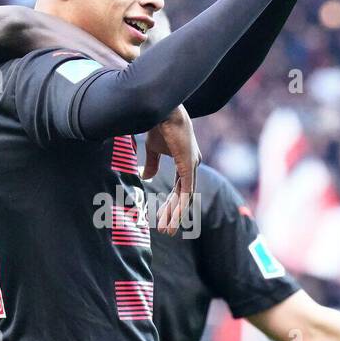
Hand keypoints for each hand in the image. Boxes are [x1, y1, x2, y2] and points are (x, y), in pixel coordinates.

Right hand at [144, 106, 199, 235]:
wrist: (162, 110)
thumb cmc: (158, 125)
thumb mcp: (153, 148)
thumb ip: (152, 164)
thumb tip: (146, 177)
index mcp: (186, 161)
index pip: (180, 188)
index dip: (171, 204)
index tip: (163, 218)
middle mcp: (193, 164)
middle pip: (183, 195)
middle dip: (173, 214)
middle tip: (166, 230)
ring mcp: (193, 165)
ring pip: (185, 196)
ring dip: (176, 215)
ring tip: (168, 231)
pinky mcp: (189, 164)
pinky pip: (186, 190)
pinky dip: (180, 205)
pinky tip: (175, 218)